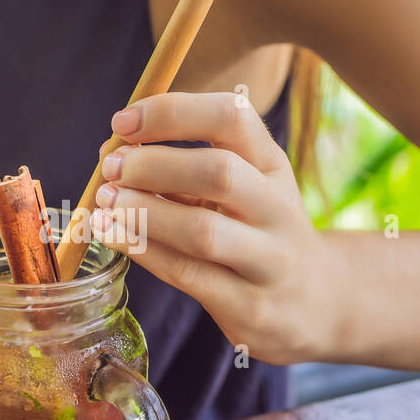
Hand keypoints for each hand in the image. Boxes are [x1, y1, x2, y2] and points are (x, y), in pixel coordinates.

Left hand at [90, 91, 341, 364]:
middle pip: (219, 172)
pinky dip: (143, 251)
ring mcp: (269, 260)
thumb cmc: (257, 233)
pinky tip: (112, 236)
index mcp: (272, 164)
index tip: (123, 122)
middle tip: (110, 168)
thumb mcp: (241, 188)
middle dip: (153, 165)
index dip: (172, 113)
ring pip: (203, 231)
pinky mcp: (250, 306)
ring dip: (143, 212)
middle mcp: (277, 208)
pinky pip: (188, 275)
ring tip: (103, 202)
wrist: (315, 302)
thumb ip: (183, 167)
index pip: (232, 118)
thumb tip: (113, 150)